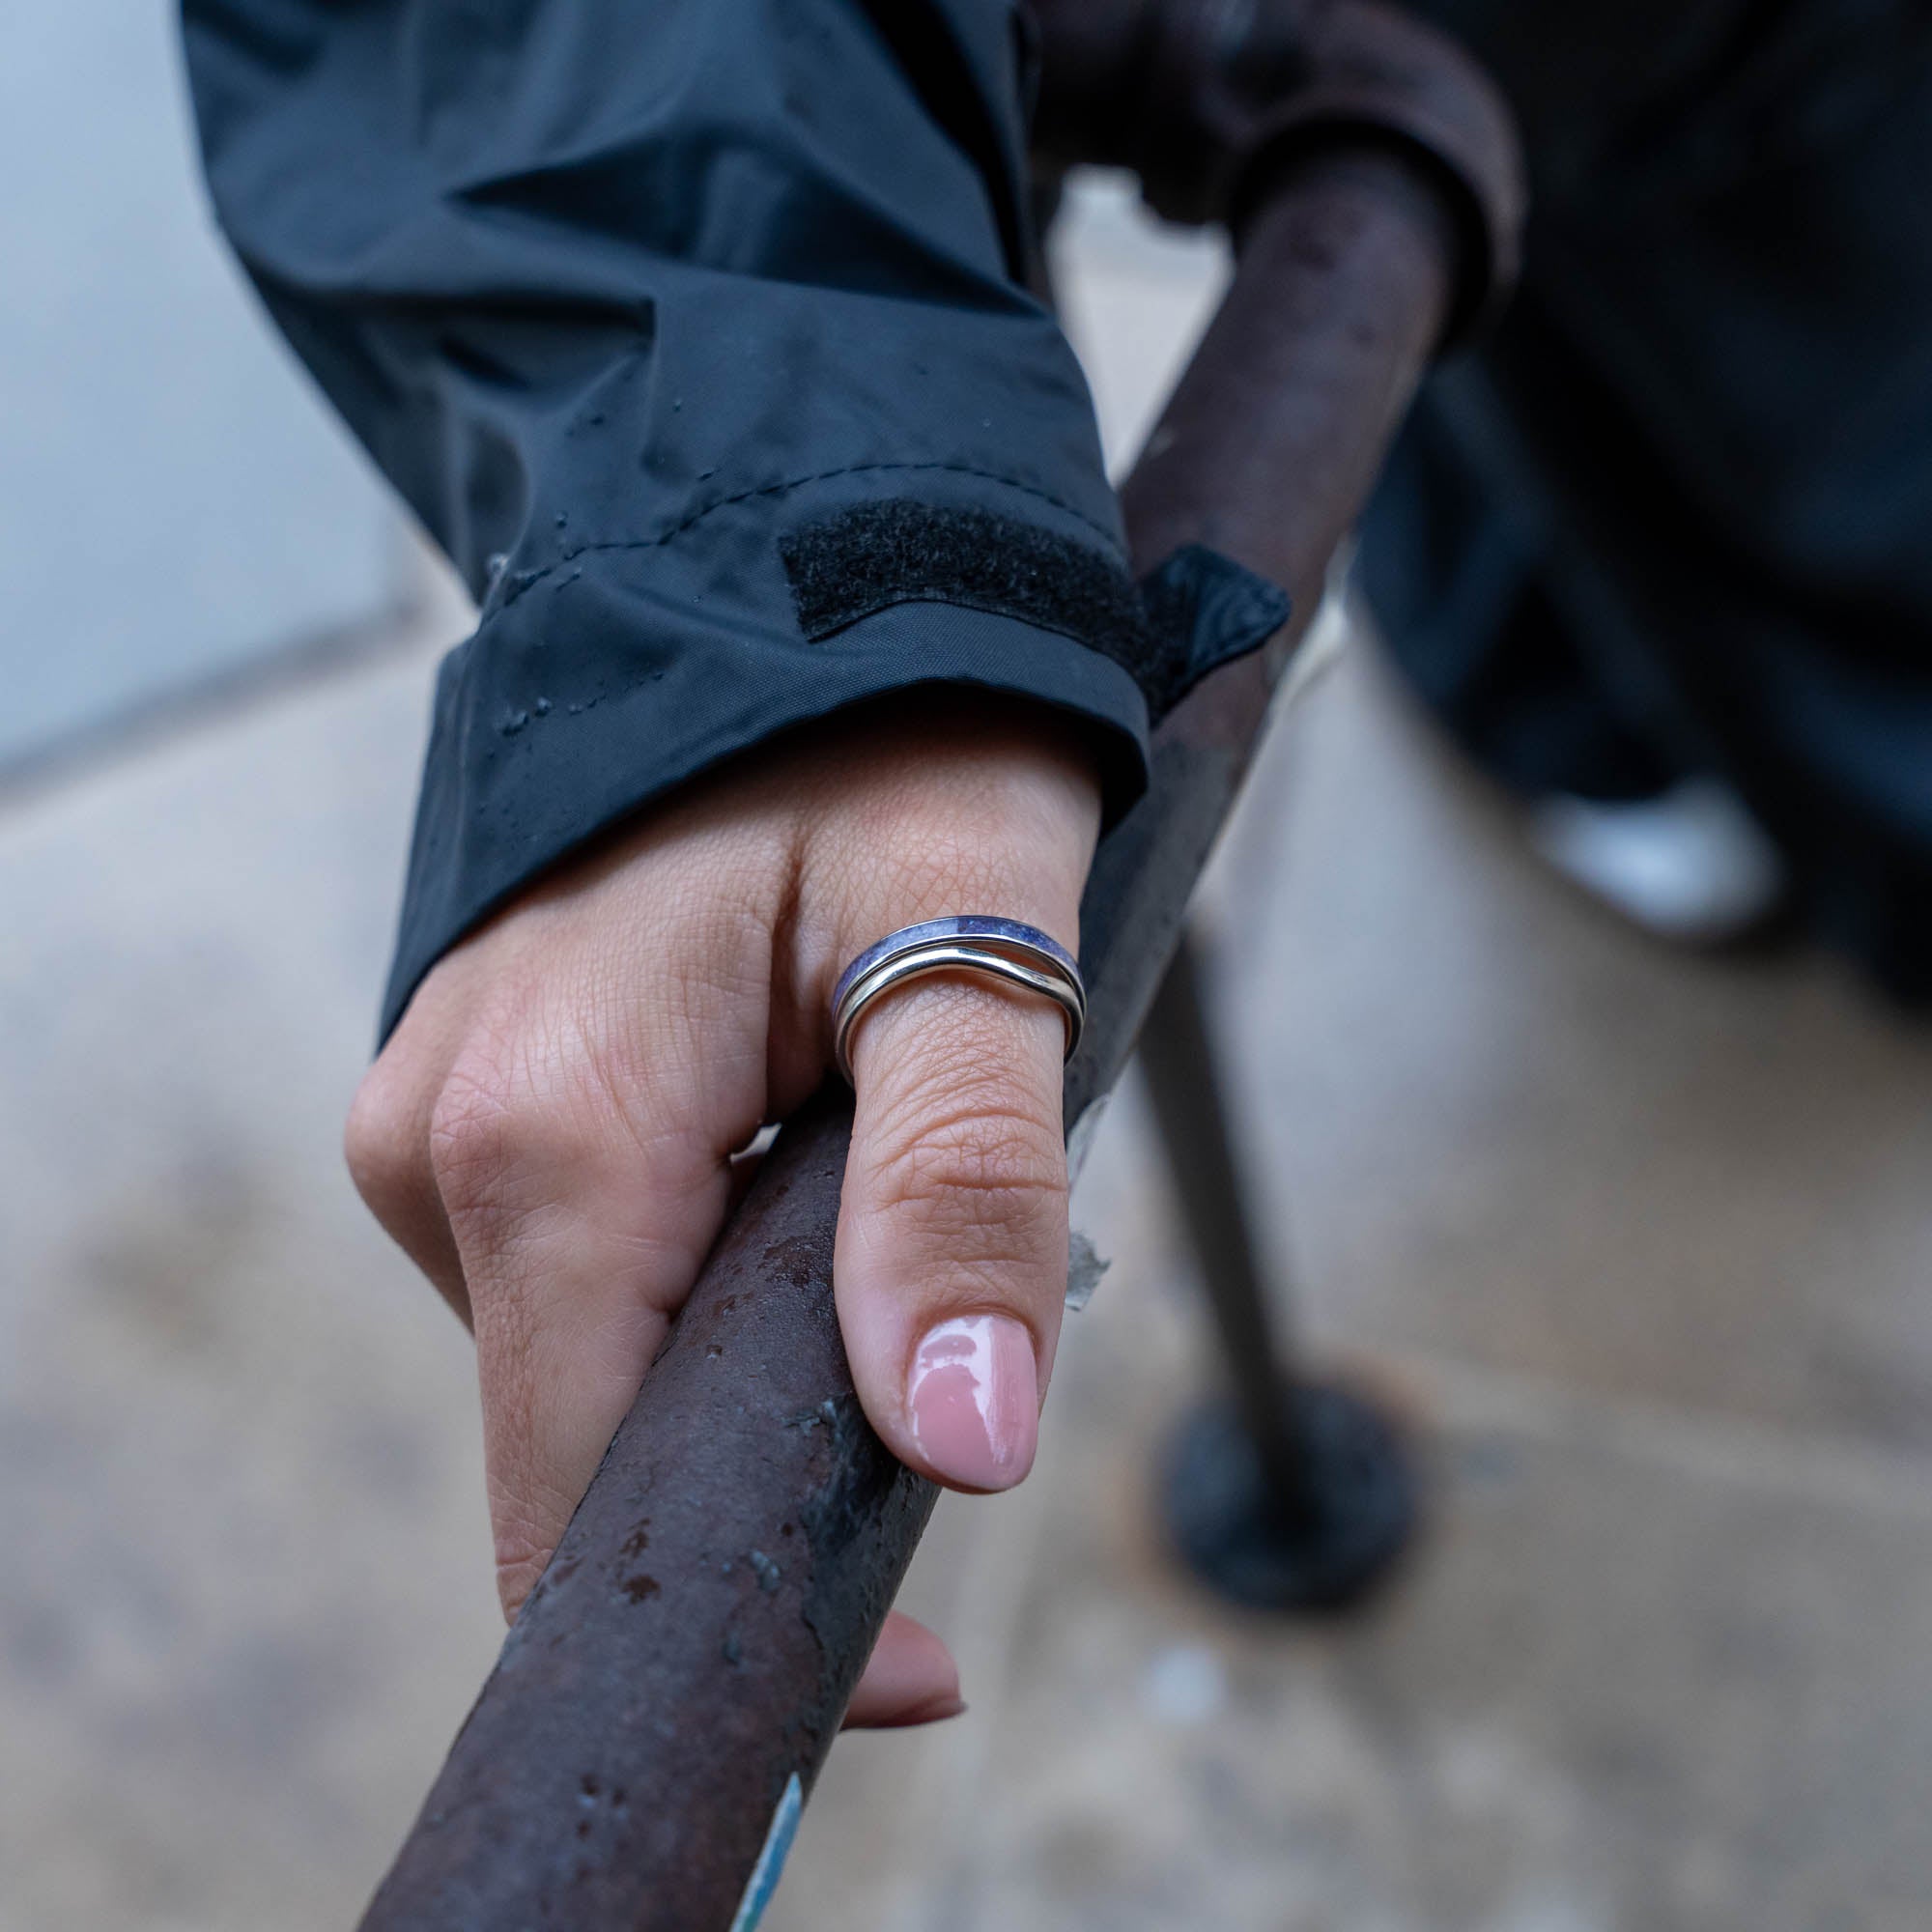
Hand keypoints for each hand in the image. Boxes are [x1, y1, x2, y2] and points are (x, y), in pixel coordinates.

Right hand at [345, 695, 1099, 1726]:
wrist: (784, 584)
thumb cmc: (898, 737)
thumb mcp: (977, 940)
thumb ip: (962, 1194)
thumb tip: (958, 1447)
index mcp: (545, 1135)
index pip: (586, 1502)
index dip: (742, 1611)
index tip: (909, 1663)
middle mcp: (442, 1144)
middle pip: (595, 1439)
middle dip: (777, 1456)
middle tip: (961, 1352)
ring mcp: (439, 1122)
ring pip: (601, 1351)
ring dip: (757, 1348)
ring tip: (890, 1203)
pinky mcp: (475, 1102)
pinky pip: (588, 1263)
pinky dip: (709, 1273)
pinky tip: (804, 1170)